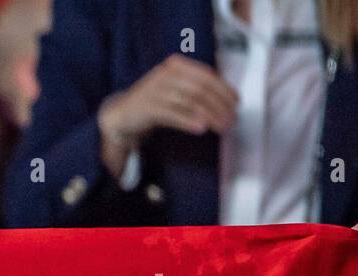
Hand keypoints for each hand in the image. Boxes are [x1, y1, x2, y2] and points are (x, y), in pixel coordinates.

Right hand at [98, 54, 237, 176]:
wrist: (121, 115)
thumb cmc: (154, 103)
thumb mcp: (176, 89)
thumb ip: (196, 88)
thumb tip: (227, 99)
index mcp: (176, 66)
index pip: (206, 75)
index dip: (224, 89)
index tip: (236, 104)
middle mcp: (166, 74)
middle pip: (200, 89)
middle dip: (219, 106)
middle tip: (231, 120)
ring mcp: (155, 90)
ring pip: (190, 102)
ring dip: (209, 116)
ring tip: (221, 128)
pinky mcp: (147, 108)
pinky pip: (173, 114)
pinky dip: (189, 121)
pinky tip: (201, 129)